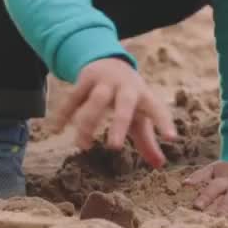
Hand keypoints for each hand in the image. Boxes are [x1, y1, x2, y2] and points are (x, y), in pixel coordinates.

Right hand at [52, 57, 177, 167]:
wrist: (108, 61)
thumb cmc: (129, 97)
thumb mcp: (140, 116)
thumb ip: (148, 141)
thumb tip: (160, 166)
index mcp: (144, 96)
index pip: (157, 110)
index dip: (164, 124)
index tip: (172, 139)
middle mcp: (126, 87)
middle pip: (124, 105)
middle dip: (119, 125)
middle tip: (114, 147)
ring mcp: (105, 82)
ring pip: (94, 102)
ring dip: (87, 124)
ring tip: (83, 146)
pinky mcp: (85, 79)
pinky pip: (73, 98)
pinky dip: (63, 114)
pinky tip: (55, 129)